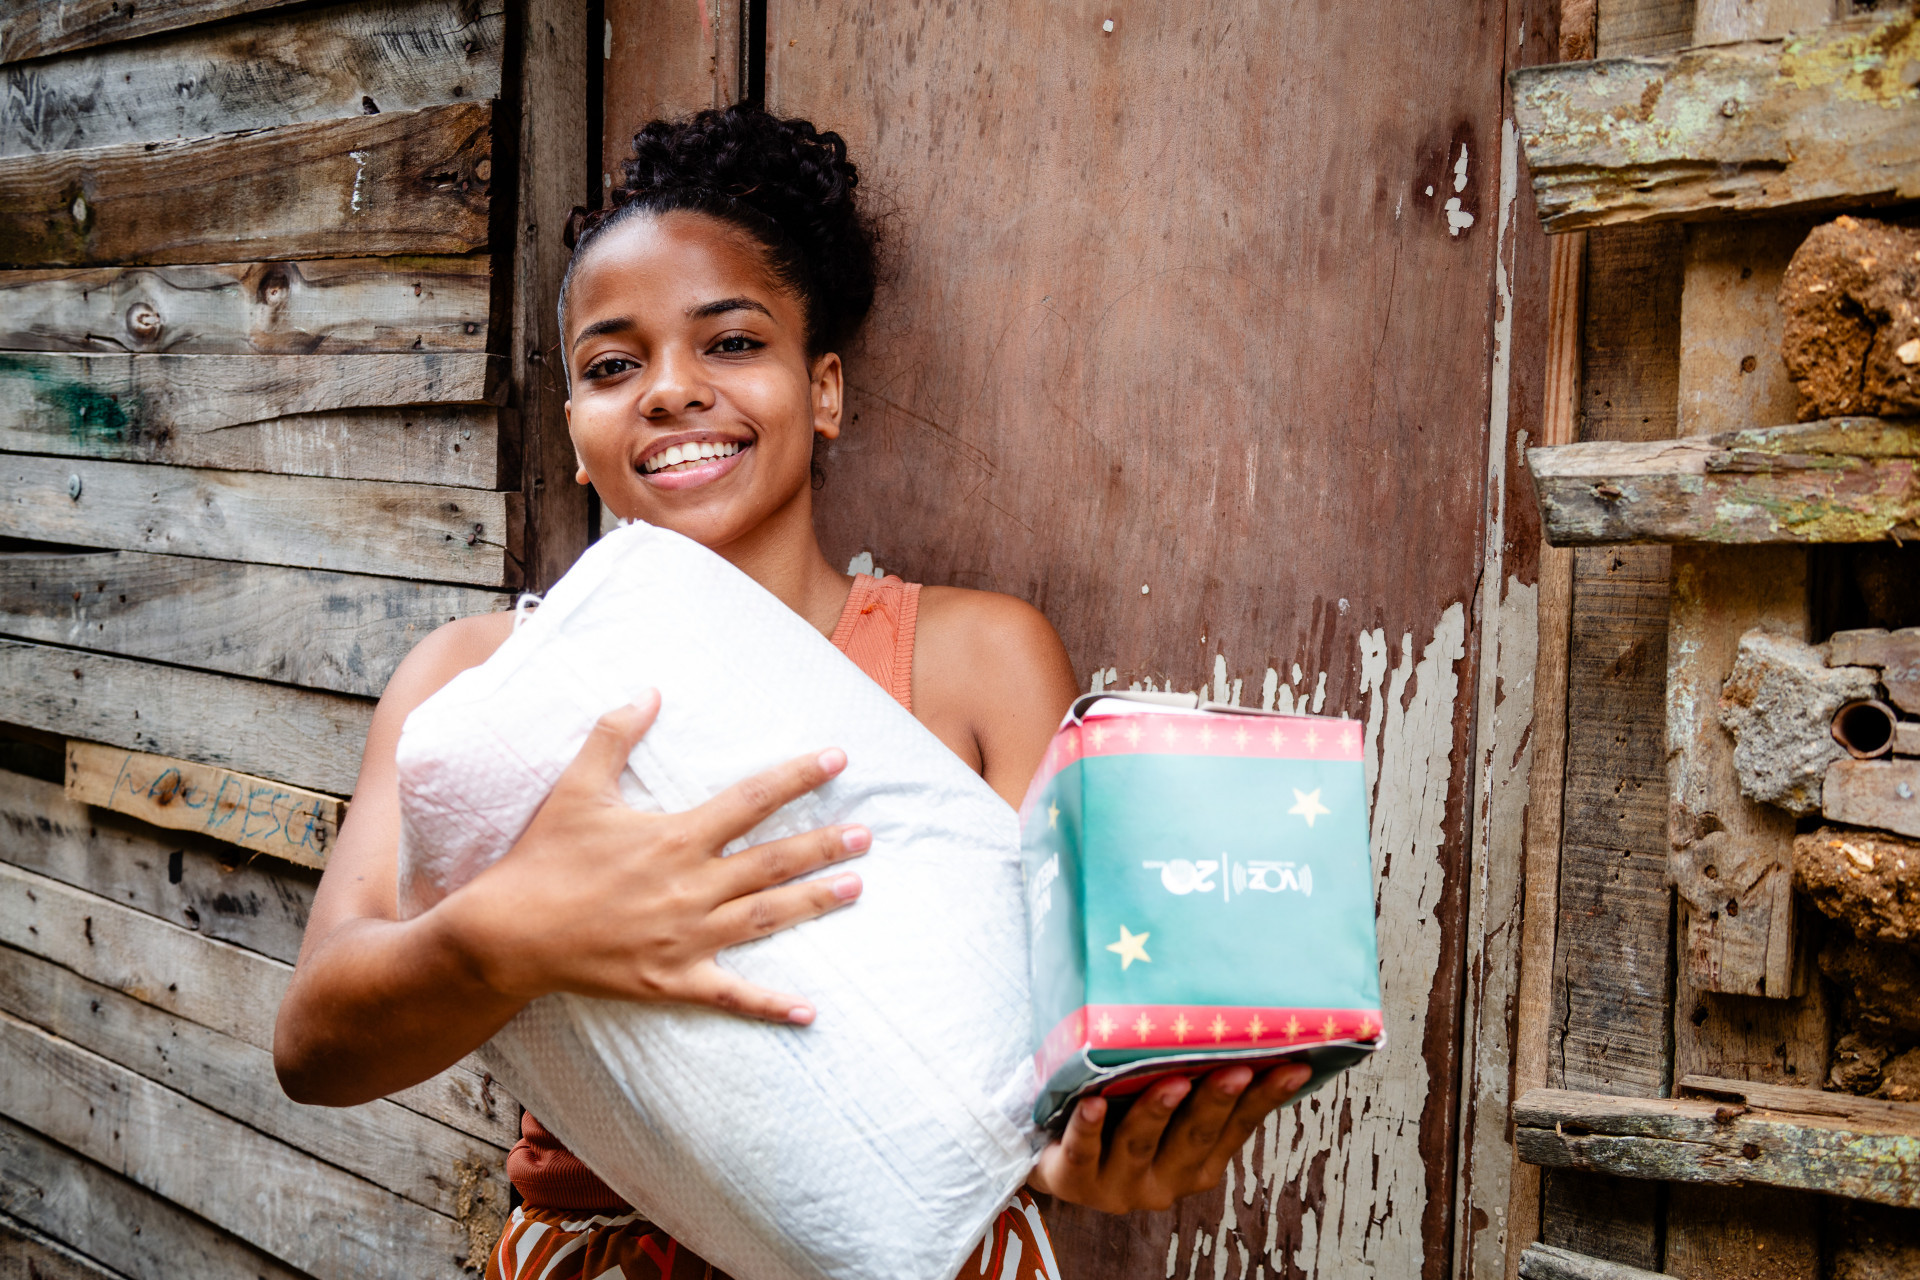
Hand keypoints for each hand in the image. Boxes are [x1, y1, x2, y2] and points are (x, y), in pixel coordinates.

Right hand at [436, 690, 867, 1022]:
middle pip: (772, 861)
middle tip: (867, 836)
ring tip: (857, 888)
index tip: (838, 761)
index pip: (751, 800)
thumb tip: (648, 690)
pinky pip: (732, 995)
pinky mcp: (673, 981)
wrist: (508, 935)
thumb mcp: (577, 789)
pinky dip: (772, 1005)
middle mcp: (690, 886)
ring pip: (765, 918)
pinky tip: (810, 1011)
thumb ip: (614, 735)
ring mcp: (686, 938)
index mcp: (675, 838)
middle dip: (823, 845)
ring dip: (814, 902)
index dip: (797, 777)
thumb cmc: (543, 859)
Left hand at [1027, 1062, 1313, 1212]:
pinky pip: (1081, 1152)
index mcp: (1198, 1165)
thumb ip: (1200, 1082)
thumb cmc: (1122, 1114)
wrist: (1052, 1151)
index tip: (1292, 1065)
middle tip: (1235, 1068)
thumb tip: (1250, 1027)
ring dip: (1157, 1112)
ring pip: (1139, 1144)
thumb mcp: (1167, 1105)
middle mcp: (1164, 1182)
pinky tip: (1093, 1103)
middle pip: (1193, 1138)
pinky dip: (1089, 1128)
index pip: (1237, 1128)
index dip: (1263, 1098)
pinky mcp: (1071, 1179)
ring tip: (1172, 1081)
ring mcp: (1117, 1185)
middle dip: (1215, 1102)